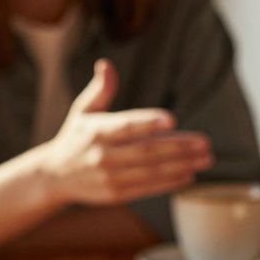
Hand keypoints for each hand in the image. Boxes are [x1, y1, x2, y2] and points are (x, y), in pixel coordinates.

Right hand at [35, 59, 213, 206]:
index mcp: (96, 130)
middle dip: (178, 147)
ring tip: (205, 158)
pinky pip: (147, 188)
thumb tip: (105, 64)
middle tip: (205, 142)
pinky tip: (189, 174)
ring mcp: (109, 176)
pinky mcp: (115, 194)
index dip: (147, 122)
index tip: (172, 119)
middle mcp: (102, 154)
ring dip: (181, 165)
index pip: (125, 126)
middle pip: (146, 150)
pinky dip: (170, 183)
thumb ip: (100, 90)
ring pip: (151, 171)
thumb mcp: (83, 110)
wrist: (54, 175)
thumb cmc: (76, 136)